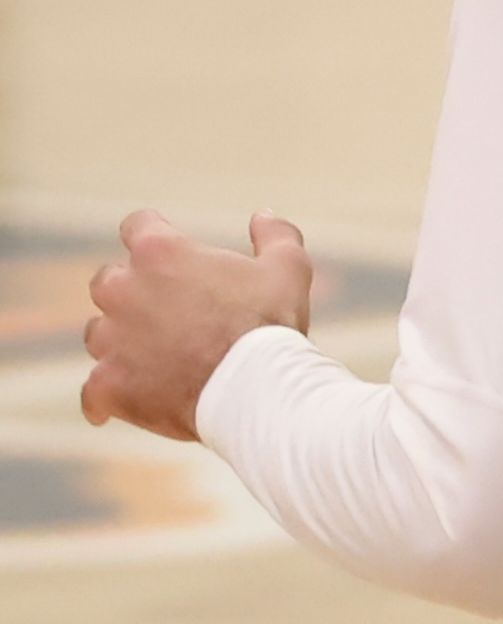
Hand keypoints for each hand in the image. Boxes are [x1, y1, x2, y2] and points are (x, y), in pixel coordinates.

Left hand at [82, 211, 313, 441]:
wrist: (254, 390)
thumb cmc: (270, 323)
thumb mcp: (288, 266)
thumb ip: (274, 234)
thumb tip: (263, 216)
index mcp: (161, 252)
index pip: (137, 225)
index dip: (152, 233)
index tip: (167, 249)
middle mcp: (124, 290)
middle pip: (109, 280)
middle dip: (132, 291)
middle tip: (168, 309)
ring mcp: (110, 340)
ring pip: (99, 333)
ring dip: (120, 341)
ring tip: (156, 357)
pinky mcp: (107, 386)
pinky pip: (92, 392)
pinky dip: (104, 397)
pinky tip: (114, 407)